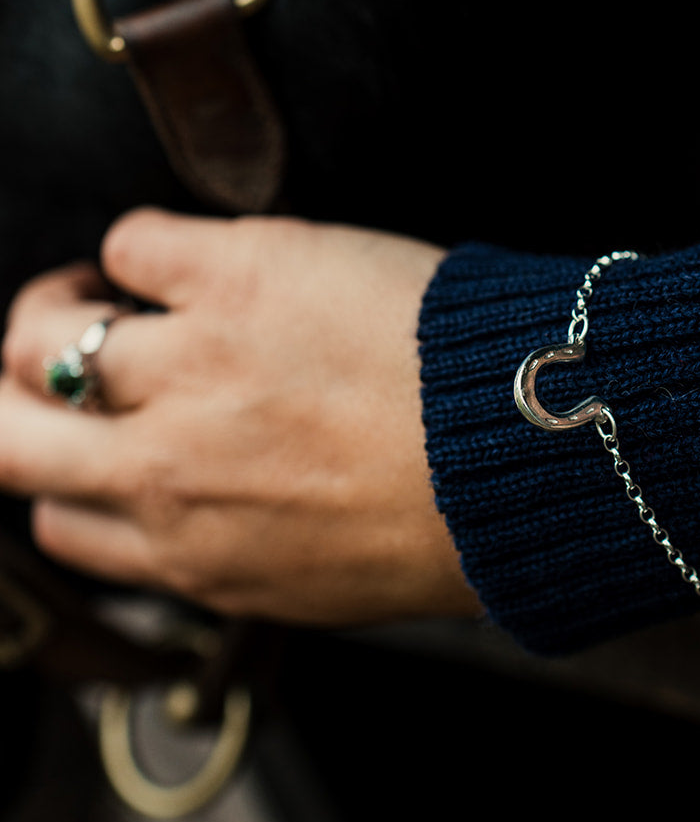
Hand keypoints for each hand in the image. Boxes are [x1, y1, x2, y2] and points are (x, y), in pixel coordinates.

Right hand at [0, 210, 479, 624]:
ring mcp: (189, 371)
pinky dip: (143, 244)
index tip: (102, 445)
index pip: (62, 527)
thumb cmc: (455, 516)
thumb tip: (211, 518)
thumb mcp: (327, 579)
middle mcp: (165, 471)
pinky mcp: (233, 277)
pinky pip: (132, 242)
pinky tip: (189, 255)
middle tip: (48, 359)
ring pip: (41, 334)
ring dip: (64, 307)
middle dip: (12, 395)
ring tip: (111, 292)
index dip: (68, 480)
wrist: (525, 448)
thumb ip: (242, 548)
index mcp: (192, 555)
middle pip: (6, 438)